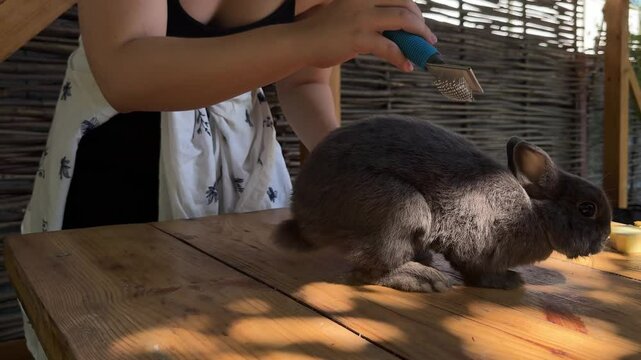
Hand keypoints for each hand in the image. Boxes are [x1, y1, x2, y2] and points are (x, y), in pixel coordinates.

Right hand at [295, 0, 435, 71]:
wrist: (300, 41)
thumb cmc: (324, 31)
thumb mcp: (348, 13)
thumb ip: (370, 16)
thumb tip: (397, 30)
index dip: (413, 9)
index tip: (420, 23)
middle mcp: (364, 0)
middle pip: (405, 5)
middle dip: (420, 22)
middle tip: (428, 38)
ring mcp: (362, 18)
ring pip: (403, 21)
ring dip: (419, 37)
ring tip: (424, 52)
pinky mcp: (358, 38)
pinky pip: (389, 48)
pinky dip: (402, 58)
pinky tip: (407, 66)